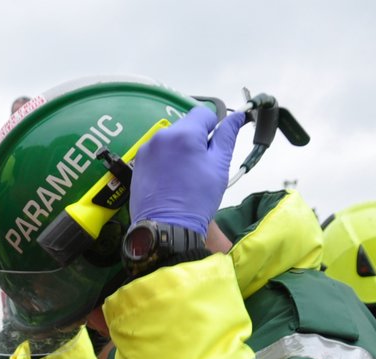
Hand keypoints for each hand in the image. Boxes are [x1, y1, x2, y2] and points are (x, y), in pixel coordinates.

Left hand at [129, 105, 246, 231]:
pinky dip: (165, 160)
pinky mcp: (137, 164)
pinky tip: (170, 180)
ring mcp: (146, 150)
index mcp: (184, 133)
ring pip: (170, 140)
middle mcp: (161, 136)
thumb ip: (227, 136)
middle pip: (185, 126)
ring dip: (179, 150)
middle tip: (200, 166)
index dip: (213, 127)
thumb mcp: (219, 166)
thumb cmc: (197, 199)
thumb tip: (237, 116)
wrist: (166, 228)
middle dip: (195, 140)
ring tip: (184, 176)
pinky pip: (157, 153)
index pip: (203, 113)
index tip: (213, 147)